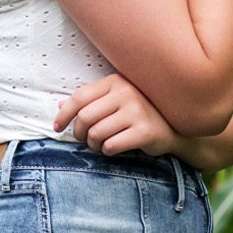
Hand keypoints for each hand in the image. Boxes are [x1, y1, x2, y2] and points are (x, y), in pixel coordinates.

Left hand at [52, 72, 178, 158]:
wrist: (175, 129)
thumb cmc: (139, 114)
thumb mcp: (115, 102)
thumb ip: (90, 102)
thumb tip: (60, 105)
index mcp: (116, 82)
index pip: (79, 97)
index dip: (64, 114)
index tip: (57, 127)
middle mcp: (127, 93)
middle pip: (85, 117)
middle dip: (78, 133)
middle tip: (83, 139)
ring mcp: (137, 112)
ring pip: (96, 134)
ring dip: (93, 144)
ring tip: (101, 144)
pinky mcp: (144, 131)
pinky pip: (111, 146)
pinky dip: (107, 151)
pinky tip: (114, 147)